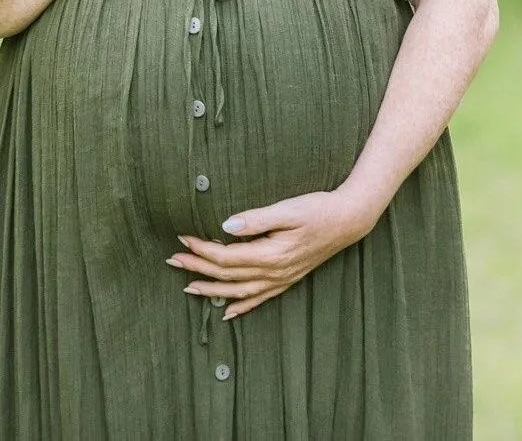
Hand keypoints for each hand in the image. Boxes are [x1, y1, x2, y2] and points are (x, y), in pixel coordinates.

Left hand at [167, 188, 383, 320]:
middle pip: (227, 275)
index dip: (201, 249)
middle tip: (173, 261)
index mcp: (270, 254)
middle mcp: (273, 272)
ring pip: (239, 292)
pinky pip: (260, 299)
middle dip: (198, 269)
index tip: (182, 239)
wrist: (348, 220)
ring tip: (189, 287)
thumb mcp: (288, 209)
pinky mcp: (287, 279)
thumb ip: (257, 219)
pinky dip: (241, 306)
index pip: (226, 256)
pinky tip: (228, 312)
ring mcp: (281, 279)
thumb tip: (227, 225)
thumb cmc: (319, 209)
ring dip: (212, 290)